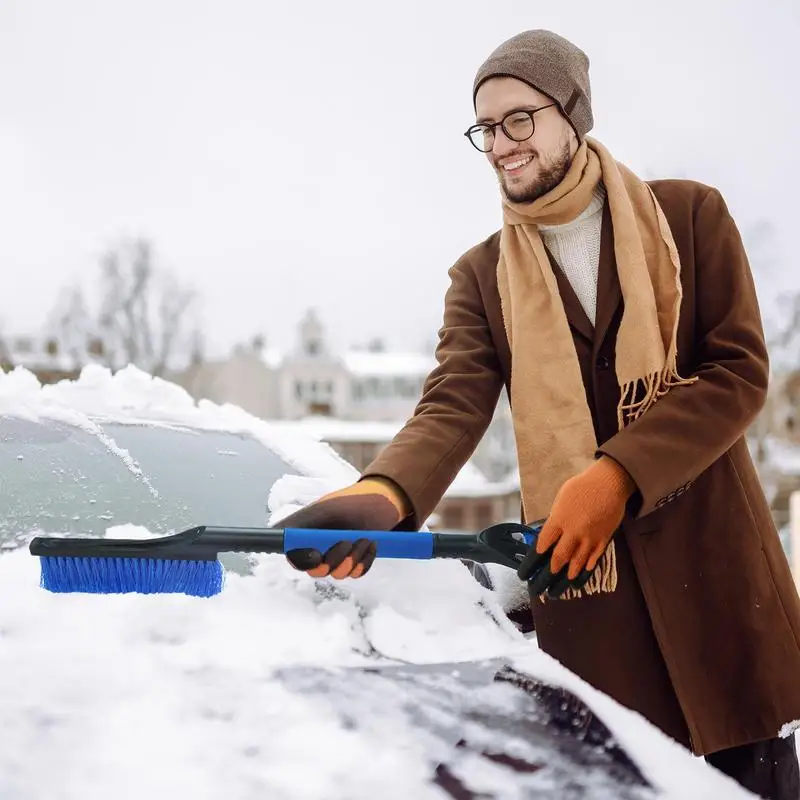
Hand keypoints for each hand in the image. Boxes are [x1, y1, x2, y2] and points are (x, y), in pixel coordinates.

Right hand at [280, 476, 410, 579]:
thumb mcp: (326, 508)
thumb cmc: (354, 501)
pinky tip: (371, 544)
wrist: (385, 502)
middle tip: (348, 541)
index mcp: (306, 533)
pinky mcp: (354, 563)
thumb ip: (302, 522)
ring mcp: (337, 557)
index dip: (302, 560)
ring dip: (354, 557)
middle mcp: (318, 547)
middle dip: (335, 558)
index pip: (292, 556)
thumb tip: (278, 535)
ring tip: (365, 538)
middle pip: (315, 571)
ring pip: (338, 574)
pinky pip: (357, 573)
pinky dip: (366, 560)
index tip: (317, 555)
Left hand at [517, 456, 635, 596]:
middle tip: (538, 589)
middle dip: (546, 576)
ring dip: (565, 579)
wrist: (609, 483)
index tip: (525, 573)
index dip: (532, 562)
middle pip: (558, 559)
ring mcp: (589, 538)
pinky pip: (593, 560)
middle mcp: (573, 532)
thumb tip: (547, 534)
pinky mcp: (603, 540)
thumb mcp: (561, 499)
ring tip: (556, 591)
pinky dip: (584, 572)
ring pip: (576, 564)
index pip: (542, 546)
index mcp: (558, 520)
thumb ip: (554, 519)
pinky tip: (577, 580)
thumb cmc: (582, 487)